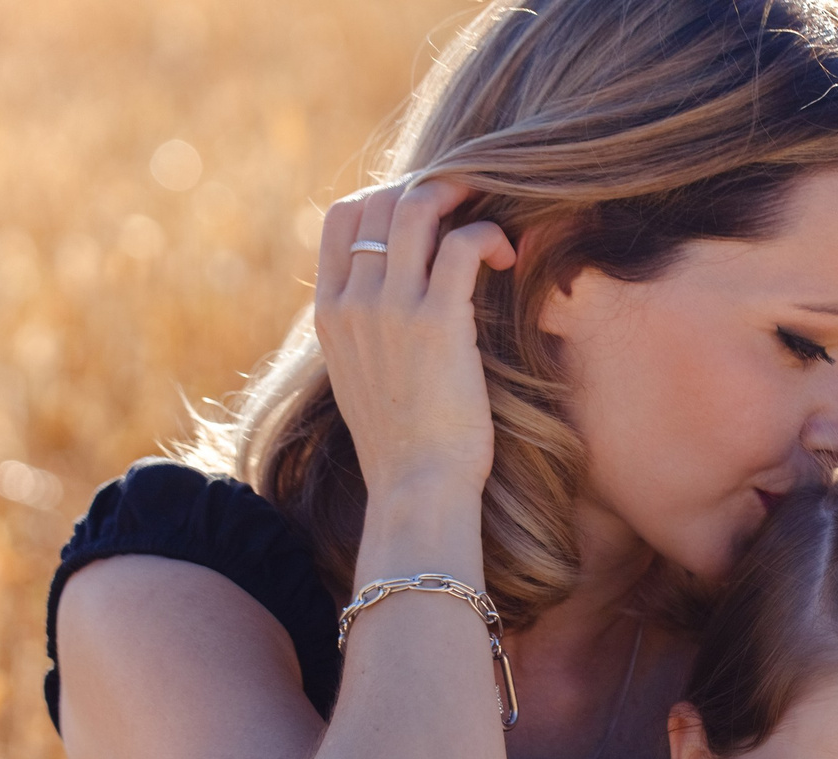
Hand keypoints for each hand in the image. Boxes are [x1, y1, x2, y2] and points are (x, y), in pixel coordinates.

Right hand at [313, 177, 517, 504]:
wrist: (414, 489)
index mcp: (329, 313)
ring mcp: (390, 308)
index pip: (343, 217)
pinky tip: (508, 258)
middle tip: (471, 210)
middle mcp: (353, 301)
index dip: (387, 197)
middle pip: (382, 201)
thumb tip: (394, 302)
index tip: (428, 215)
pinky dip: (488, 236)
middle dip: (432, 191)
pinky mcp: (437, 321)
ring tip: (493, 220)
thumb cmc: (403, 446)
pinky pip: (462, 244)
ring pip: (418, 207)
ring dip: (462, 198)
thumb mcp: (363, 379)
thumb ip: (366, 332)